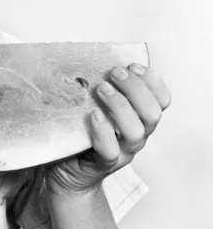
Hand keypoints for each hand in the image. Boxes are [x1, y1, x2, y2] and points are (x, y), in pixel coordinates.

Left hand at [45, 63, 170, 196]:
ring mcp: (122, 151)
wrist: (66, 170)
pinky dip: (103, 131)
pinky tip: (94, 115)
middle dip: (135, 88)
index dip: (152, 81)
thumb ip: (100, 88)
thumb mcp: (93, 105)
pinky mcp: (104, 163)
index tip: (133, 66)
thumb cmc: (81, 132)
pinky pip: (110, 150)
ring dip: (120, 105)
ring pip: (136, 131)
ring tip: (101, 89)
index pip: (161, 100)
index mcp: (138, 118)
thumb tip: (90, 59)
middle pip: (152, 112)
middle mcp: (136, 135)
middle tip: (114, 73)